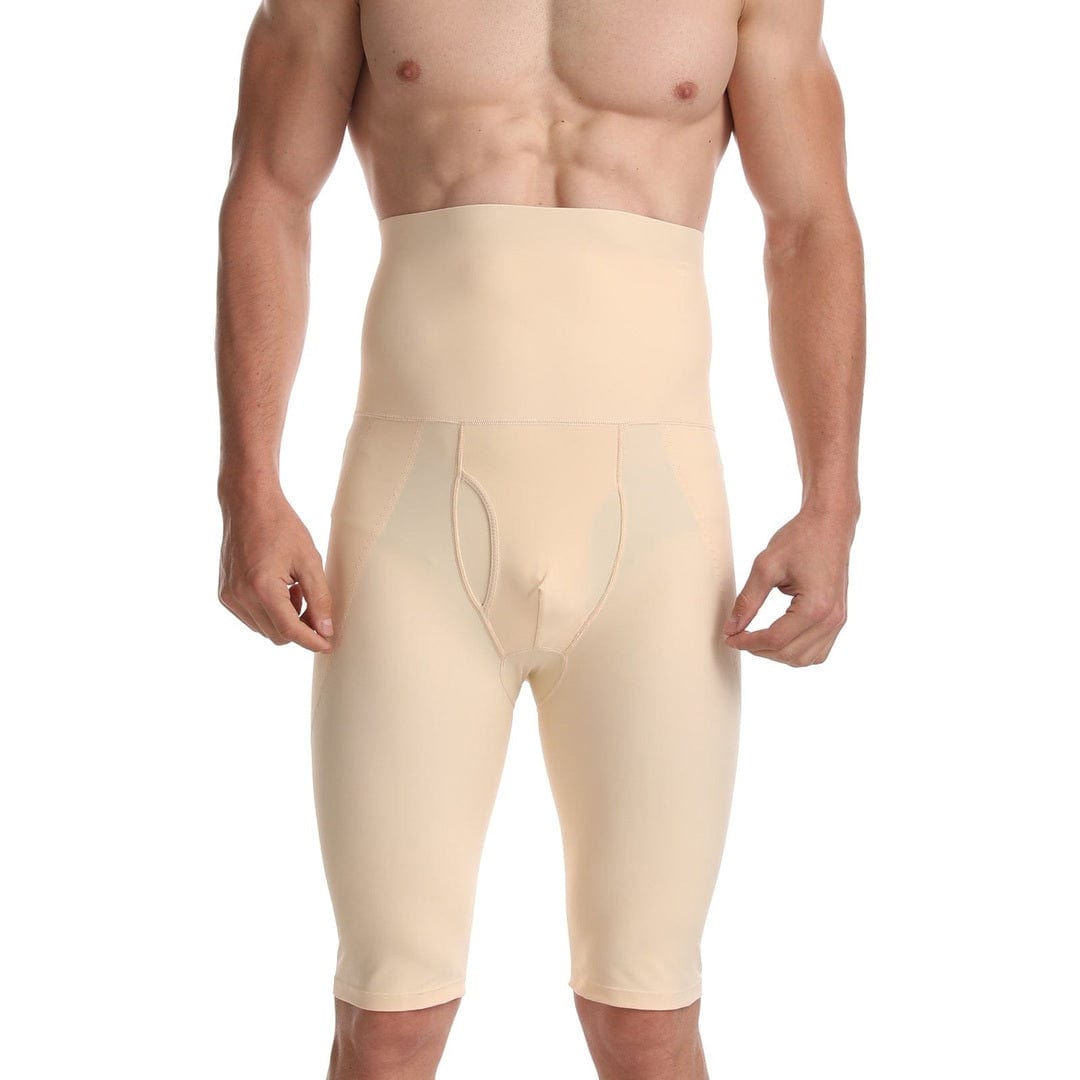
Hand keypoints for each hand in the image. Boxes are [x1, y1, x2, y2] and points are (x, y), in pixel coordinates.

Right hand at [218, 484, 333, 653]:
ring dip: (283, 619)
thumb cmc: (281, 527)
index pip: (290, 631)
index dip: (312, 641)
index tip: (329, 645)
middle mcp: (240, 596)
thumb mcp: (309, 560)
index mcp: (262, 588)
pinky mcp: (225, 594)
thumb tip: (326, 630)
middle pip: (277, 635)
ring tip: (292, 588)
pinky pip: (252, 618)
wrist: (249, 504)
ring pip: (264, 629)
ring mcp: (229, 596)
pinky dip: (269, 612)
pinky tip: (277, 587)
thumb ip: (319, 598)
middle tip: (312, 602)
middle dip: (299, 627)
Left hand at [722, 506, 854, 666]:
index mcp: (816, 606)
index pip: (776, 639)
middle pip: (789, 654)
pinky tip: (778, 638)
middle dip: (759, 650)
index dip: (747, 643)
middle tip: (737, 636)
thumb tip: (731, 627)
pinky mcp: (838, 619)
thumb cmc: (800, 539)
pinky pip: (818, 651)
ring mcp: (838, 621)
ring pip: (804, 659)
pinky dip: (795, 651)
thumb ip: (747, 600)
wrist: (829, 525)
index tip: (728, 637)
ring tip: (755, 638)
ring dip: (777, 655)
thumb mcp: (766, 565)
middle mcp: (832, 619)